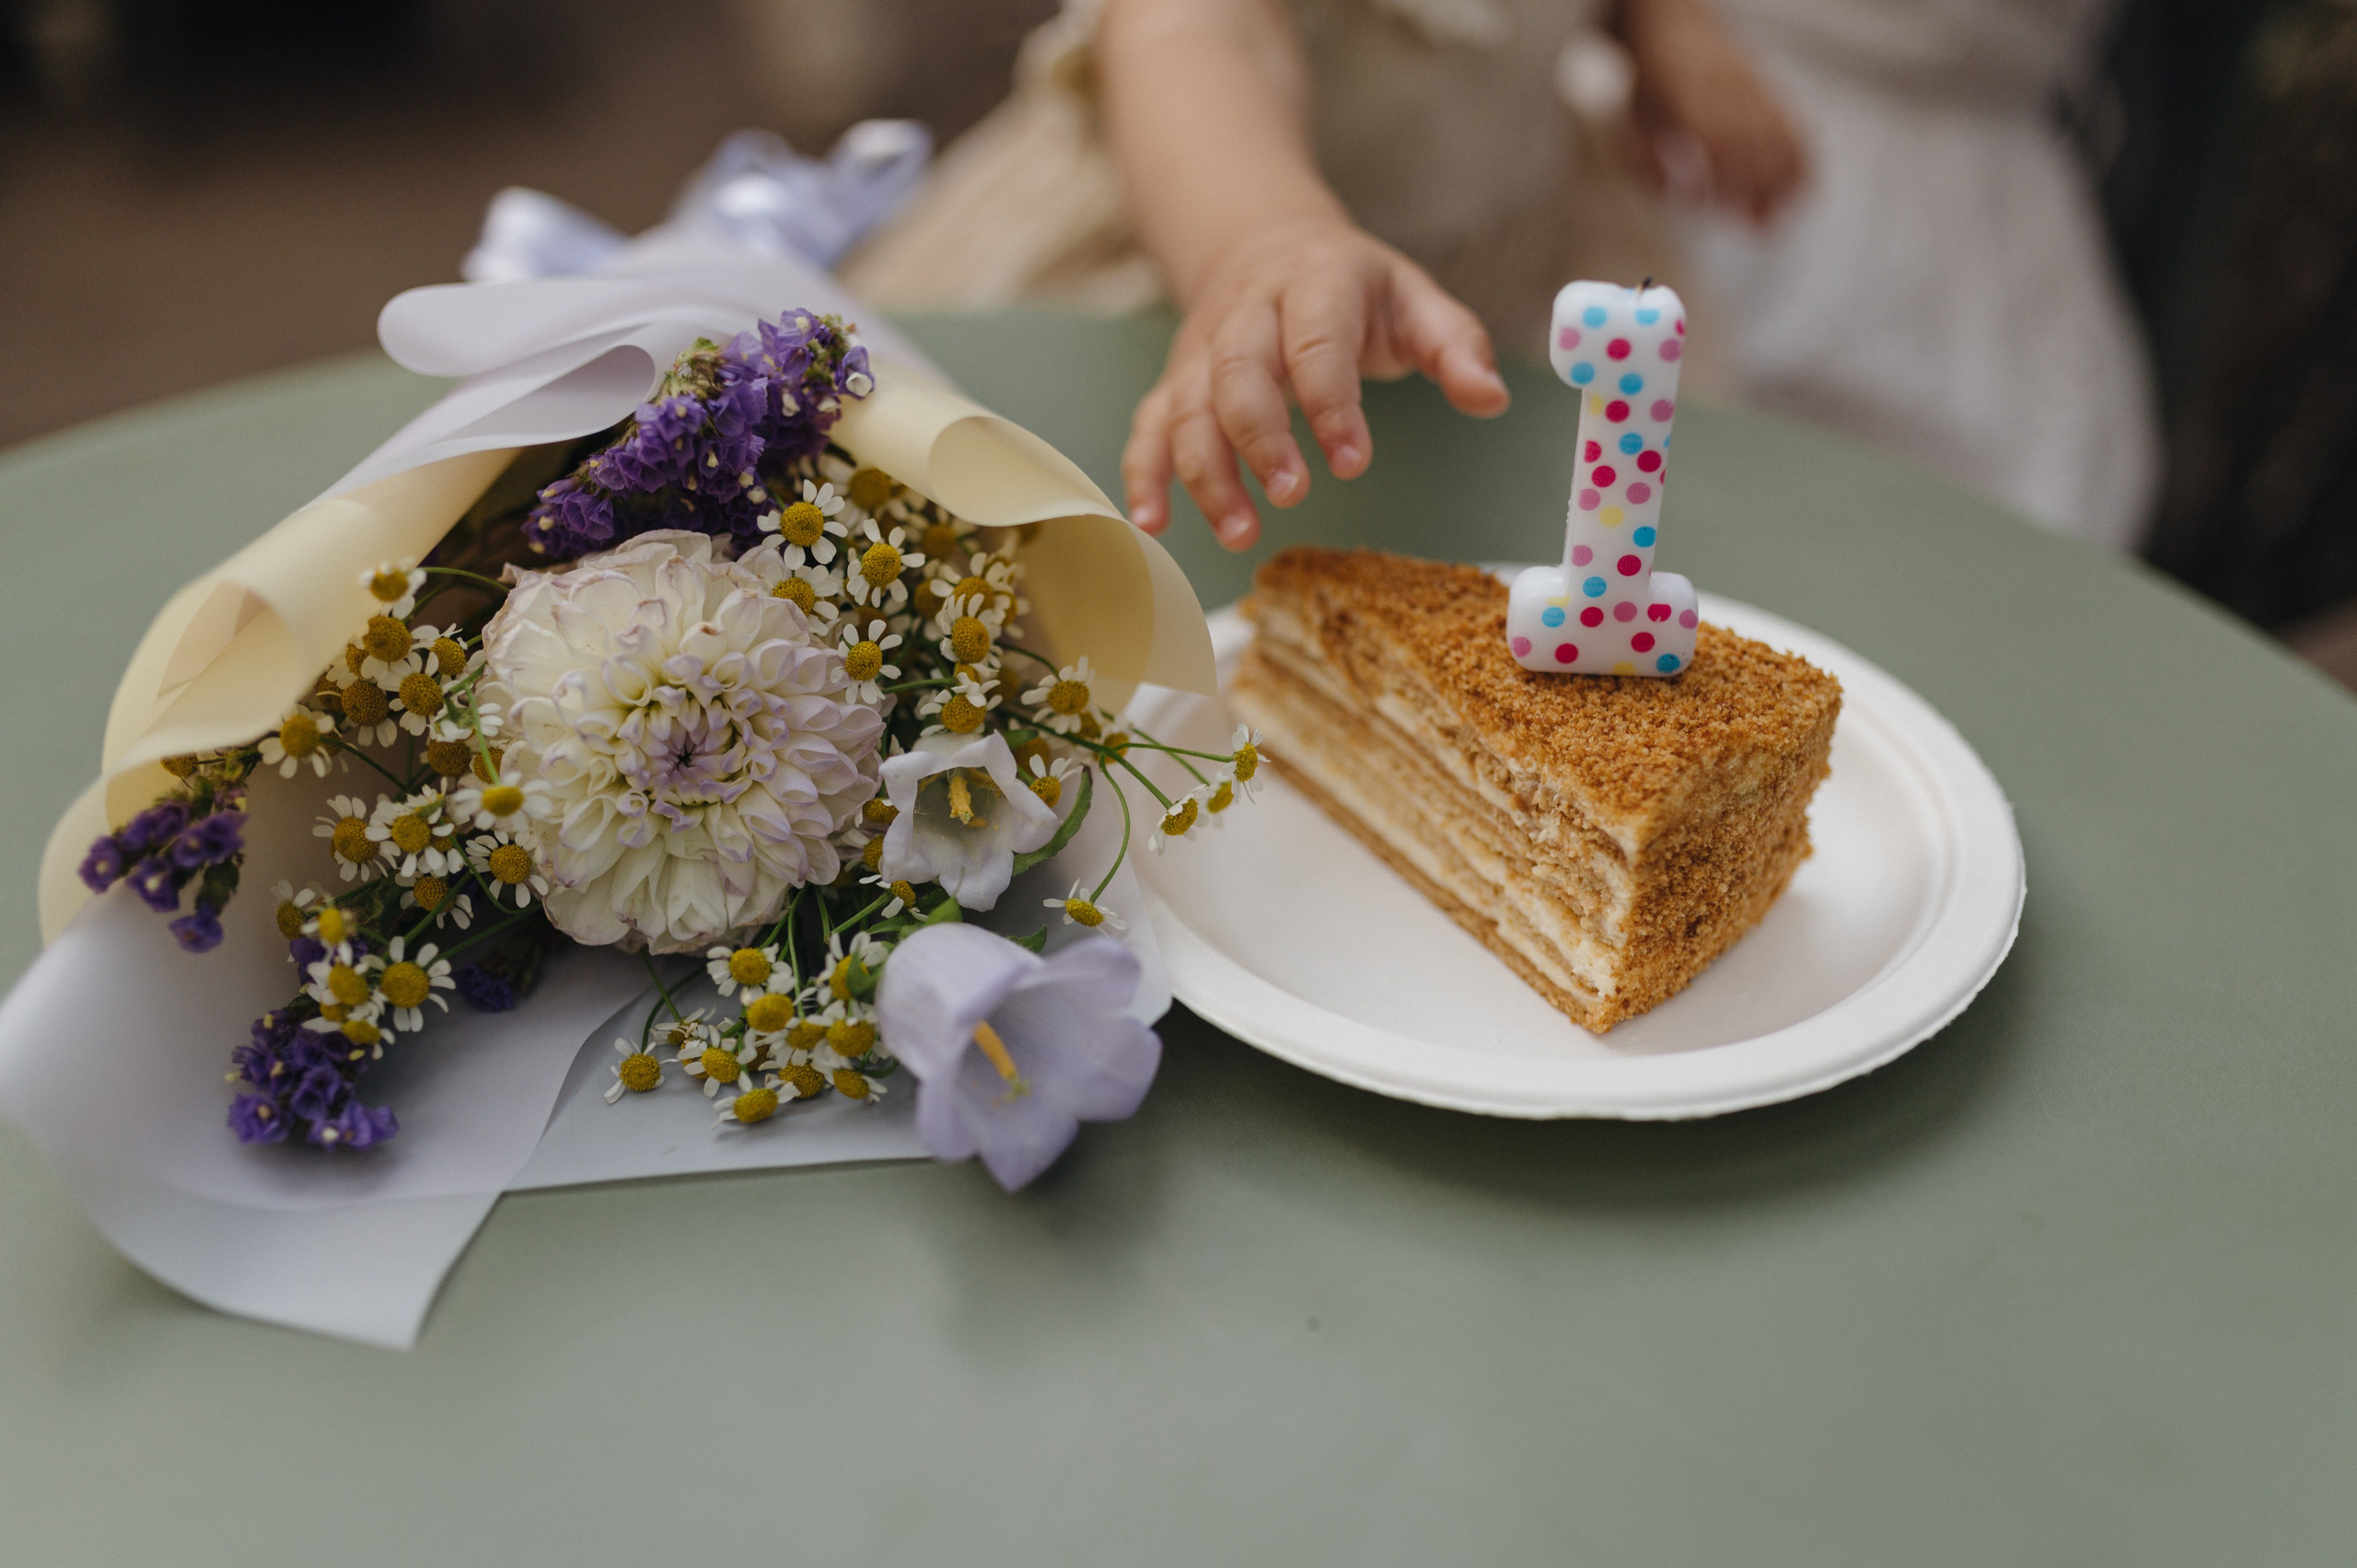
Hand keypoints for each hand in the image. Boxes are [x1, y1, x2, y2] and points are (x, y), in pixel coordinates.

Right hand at [1123, 215, 1510, 549]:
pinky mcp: (1174, 383)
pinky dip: (1143, 475)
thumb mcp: (1413, 298)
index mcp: (1313, 284)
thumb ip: (1456, 345)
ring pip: (1187, 407)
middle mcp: (1246, 313)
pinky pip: (1148, 426)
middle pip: (1236, 371)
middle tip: (1291, 494)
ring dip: (1204, 471)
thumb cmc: (1350, 287)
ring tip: (1237, 532)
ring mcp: (1201, 350)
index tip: (1352, 462)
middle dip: (1257, 437)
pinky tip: (1151, 524)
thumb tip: (1491, 398)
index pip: (1315, 341)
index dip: (1330, 401)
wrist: (1264, 243)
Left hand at [1622, 0, 1807, 224]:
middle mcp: (1726, 95)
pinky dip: (1801, 156)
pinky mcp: (1765, 89)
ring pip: (1779, 136)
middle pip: (1754, 147)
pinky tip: (1800, 188)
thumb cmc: (1649, 81)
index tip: (1724, 214)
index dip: (1725, 182)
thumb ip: (1651, 166)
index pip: (1717, 145)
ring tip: (1782, 219)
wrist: (1672, 23)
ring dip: (1785, 181)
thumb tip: (1684, 201)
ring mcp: (1750, 89)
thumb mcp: (1634, 123)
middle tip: (1761, 232)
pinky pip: (1792, 122)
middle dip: (1760, 192)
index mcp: (1689, 103)